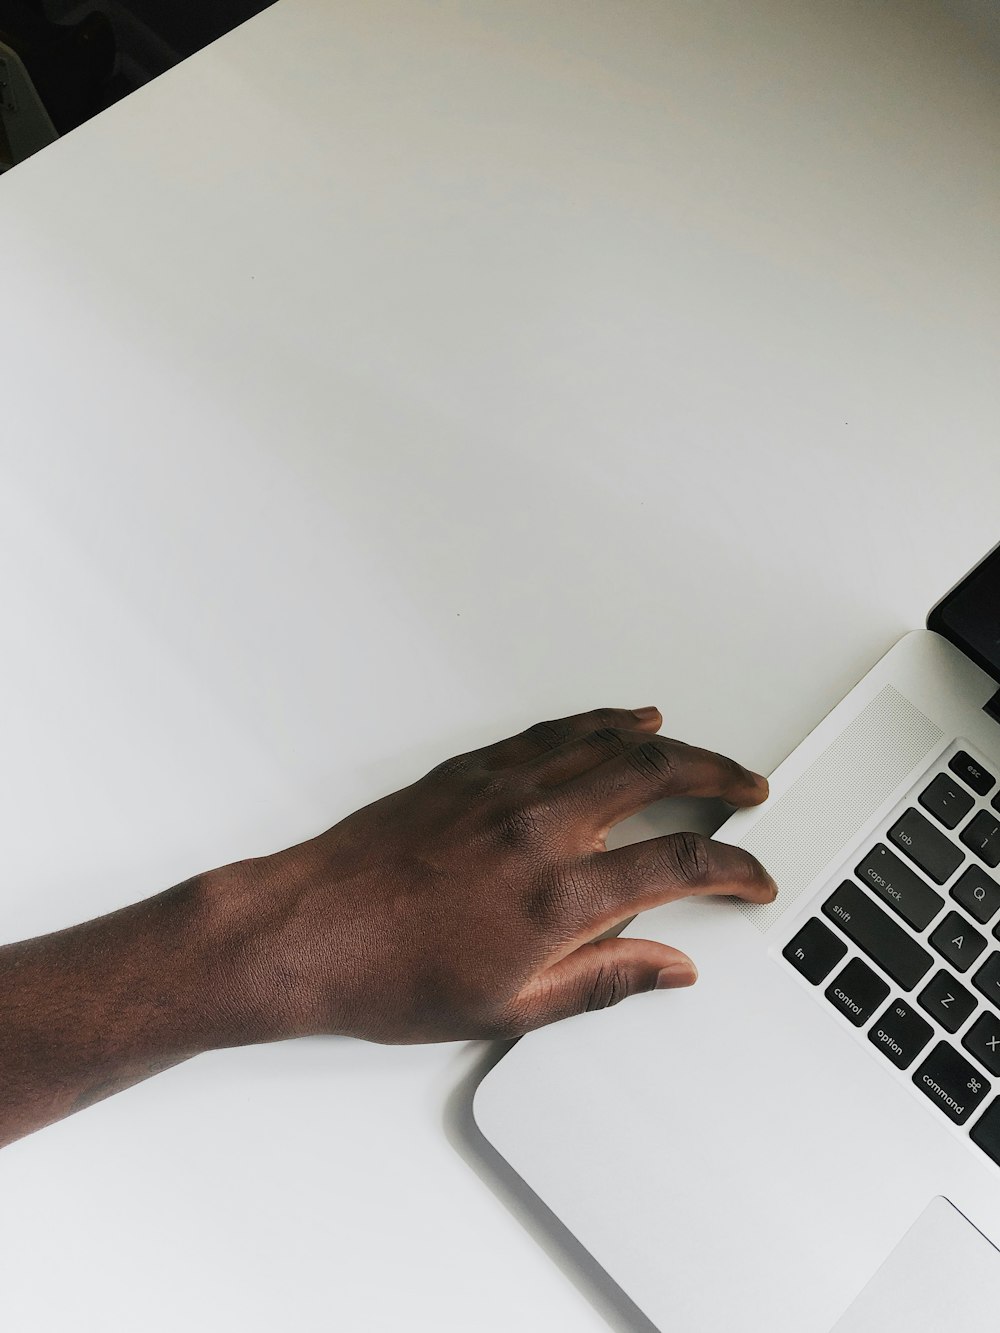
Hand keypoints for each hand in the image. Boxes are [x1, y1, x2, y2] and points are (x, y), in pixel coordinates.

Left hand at [209, 706, 775, 1043]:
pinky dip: (601, 722)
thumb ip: (603, 980)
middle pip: (658, 778)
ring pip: (612, 744)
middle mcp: (540, 830)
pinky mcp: (471, 770)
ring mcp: (505, 790)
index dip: (733, 870)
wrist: (308, 930)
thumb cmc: (391, 974)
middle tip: (749, 788)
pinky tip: (624, 721)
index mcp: (558, 897)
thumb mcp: (509, 1007)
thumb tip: (669, 968)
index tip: (752, 878)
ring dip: (671, 744)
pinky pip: (555, 732)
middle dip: (719, 777)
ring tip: (705, 753)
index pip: (679, 866)